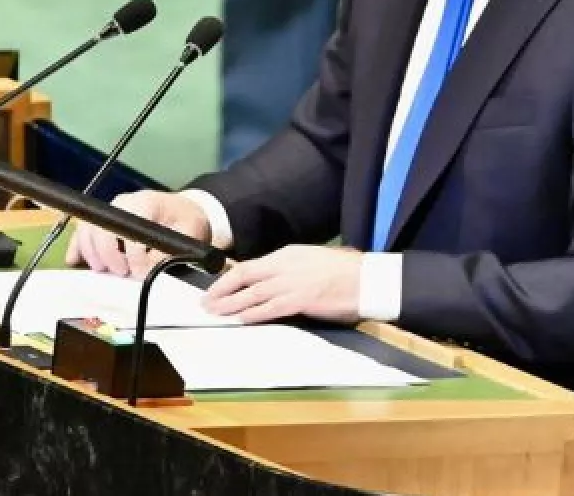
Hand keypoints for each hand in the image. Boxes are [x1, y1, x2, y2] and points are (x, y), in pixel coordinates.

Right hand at [64, 190, 209, 278]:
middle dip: (109, 255)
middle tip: (121, 273)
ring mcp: (111, 210)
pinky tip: (73, 260)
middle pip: (102, 228)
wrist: (183, 209)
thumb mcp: (189, 234)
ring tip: (104, 270)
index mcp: (145, 203)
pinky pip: (84, 230)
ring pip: (88, 229)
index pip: (129, 226)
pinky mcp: (105, 219)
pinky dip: (77, 246)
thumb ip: (170, 250)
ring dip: (92, 253)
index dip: (132, 253)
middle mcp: (124, 203)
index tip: (139, 272)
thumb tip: (149, 268)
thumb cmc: (186, 220)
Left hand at [202, 244, 361, 323]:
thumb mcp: (312, 261)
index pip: (250, 265)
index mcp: (288, 254)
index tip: (217, 288)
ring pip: (251, 293)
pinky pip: (268, 308)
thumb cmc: (346, 271)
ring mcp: (291, 282)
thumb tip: (276, 281)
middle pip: (243, 276)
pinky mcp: (300, 299)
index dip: (230, 278)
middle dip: (221, 290)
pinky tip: (240, 319)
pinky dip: (252, 314)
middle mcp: (284, 265)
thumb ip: (292, 269)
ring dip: (229, 304)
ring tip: (215, 313)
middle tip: (206, 302)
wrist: (367, 278)